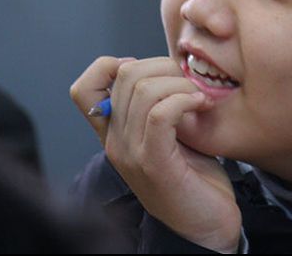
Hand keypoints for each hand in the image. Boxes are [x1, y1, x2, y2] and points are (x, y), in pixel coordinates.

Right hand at [71, 56, 241, 252]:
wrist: (207, 226)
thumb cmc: (194, 178)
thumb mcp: (170, 134)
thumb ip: (159, 104)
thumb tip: (168, 68)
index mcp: (114, 133)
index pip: (84, 88)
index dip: (110, 66)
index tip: (150, 73)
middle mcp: (115, 142)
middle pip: (123, 75)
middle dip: (163, 67)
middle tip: (188, 83)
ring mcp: (132, 154)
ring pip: (143, 91)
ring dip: (180, 84)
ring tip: (199, 97)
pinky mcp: (155, 164)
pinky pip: (159, 115)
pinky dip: (184, 100)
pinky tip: (201, 105)